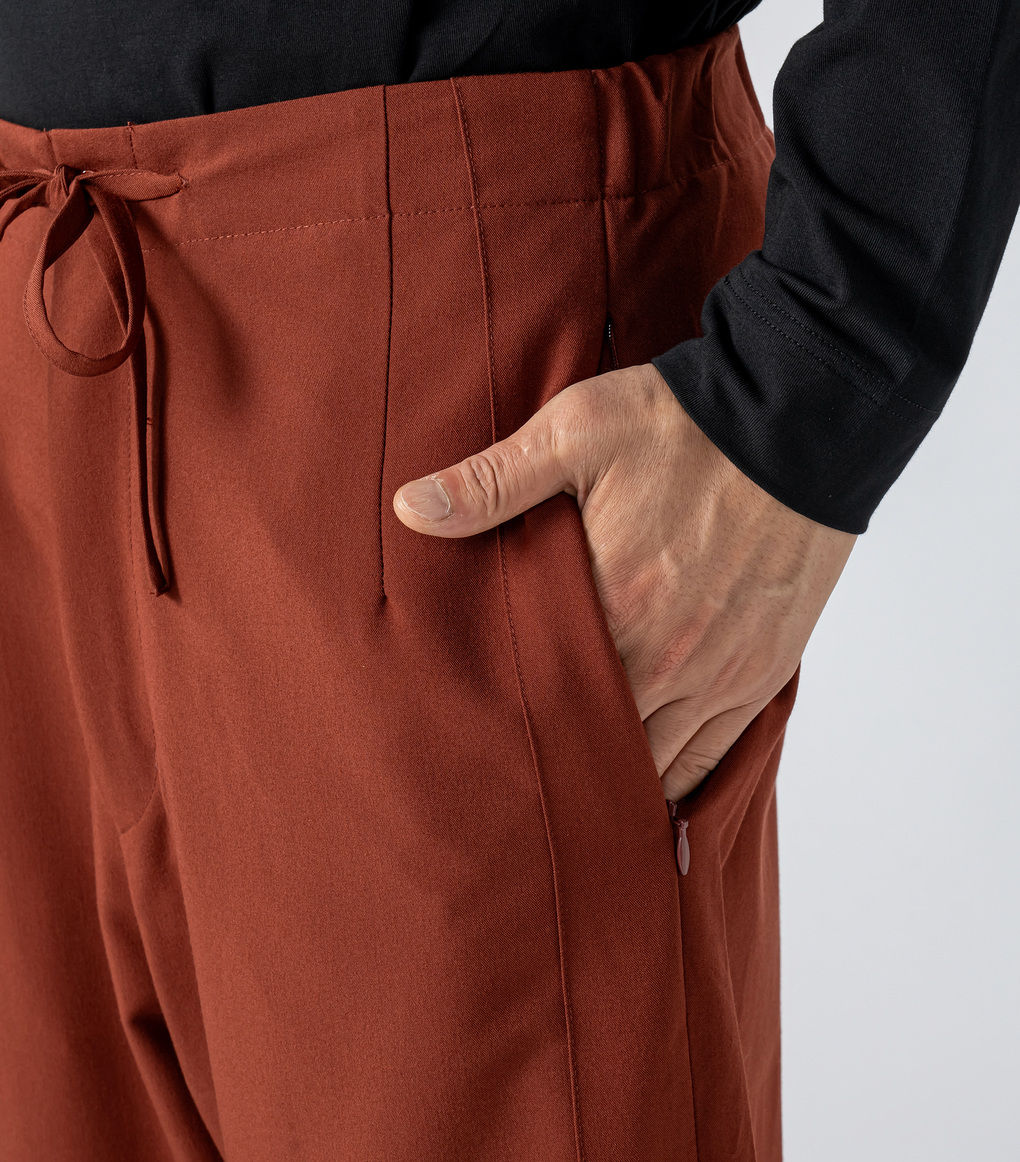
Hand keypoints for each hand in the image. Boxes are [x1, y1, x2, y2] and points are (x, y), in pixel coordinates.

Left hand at [393, 363, 854, 800]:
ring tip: (577, 786)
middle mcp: (669, 658)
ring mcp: (721, 673)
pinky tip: (650, 787)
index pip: (545, 701)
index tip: (484, 737)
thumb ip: (491, 483)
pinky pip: (717, 755)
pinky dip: (681, 776)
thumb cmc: (680, 426)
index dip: (513, 724)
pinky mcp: (763, 670)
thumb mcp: (573, 434)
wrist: (798, 420)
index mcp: (613, 609)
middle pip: (599, 743)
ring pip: (656, 762)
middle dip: (560, 757)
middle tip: (521, 776)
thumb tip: (409, 509)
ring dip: (617, 772)